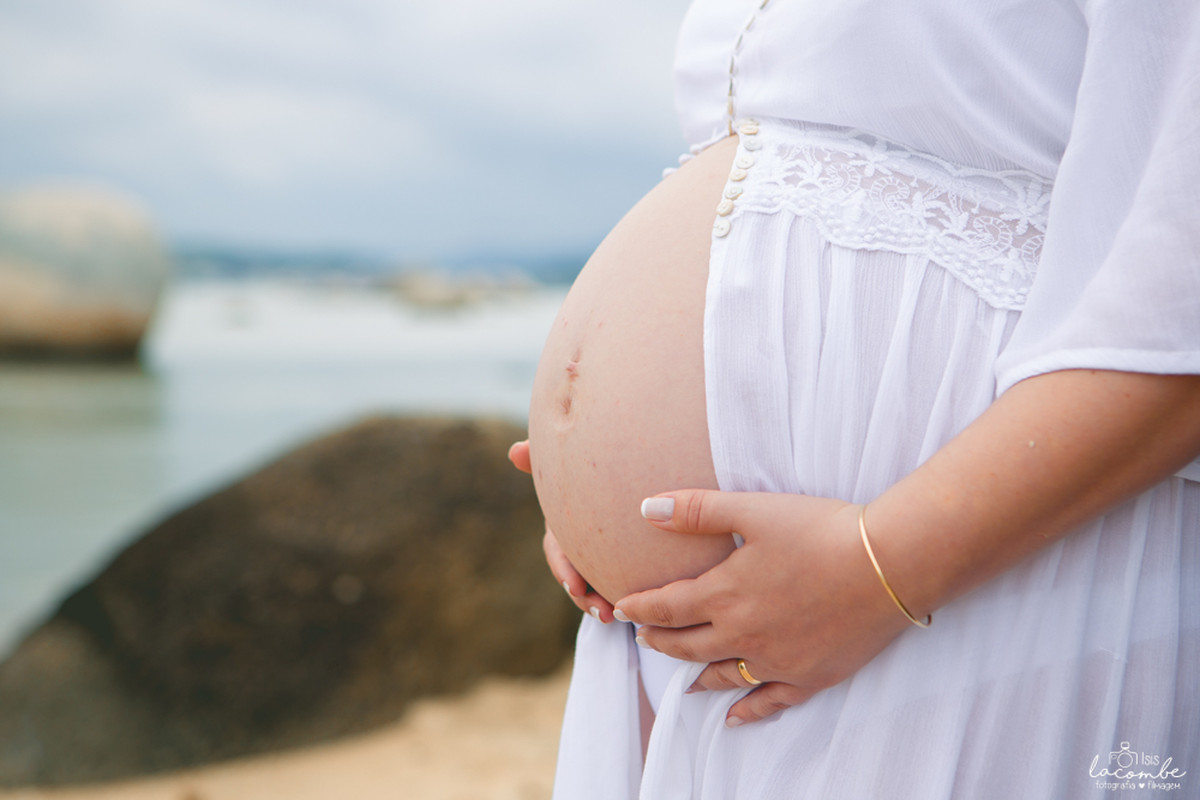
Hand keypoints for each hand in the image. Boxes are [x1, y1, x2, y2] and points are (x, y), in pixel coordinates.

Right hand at [508, 440, 615, 622]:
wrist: (628, 461)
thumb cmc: (592, 462)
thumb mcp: (570, 464)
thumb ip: (543, 456)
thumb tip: (514, 451)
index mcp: (565, 523)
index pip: (558, 550)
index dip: (564, 569)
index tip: (575, 587)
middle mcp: (578, 541)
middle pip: (577, 576)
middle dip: (585, 597)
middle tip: (603, 613)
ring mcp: (597, 552)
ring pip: (596, 584)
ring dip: (602, 603)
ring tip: (618, 615)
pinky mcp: (619, 558)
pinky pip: (617, 581)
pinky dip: (623, 593)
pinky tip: (642, 607)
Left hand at [615, 490, 912, 725]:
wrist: (888, 564)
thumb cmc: (822, 530)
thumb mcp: (754, 509)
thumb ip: (697, 510)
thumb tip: (648, 507)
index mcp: (725, 595)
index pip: (667, 608)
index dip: (640, 610)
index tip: (621, 611)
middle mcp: (744, 635)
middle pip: (688, 646)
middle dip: (661, 642)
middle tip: (643, 639)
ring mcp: (777, 661)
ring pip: (723, 676)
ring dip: (696, 675)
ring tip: (680, 679)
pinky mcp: (811, 676)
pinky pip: (770, 701)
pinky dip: (748, 710)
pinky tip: (734, 718)